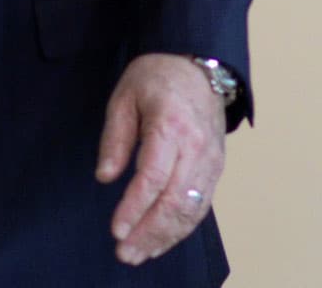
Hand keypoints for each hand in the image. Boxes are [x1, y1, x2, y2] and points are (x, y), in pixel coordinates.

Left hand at [97, 54, 226, 266]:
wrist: (200, 68)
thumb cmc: (158, 79)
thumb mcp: (124, 96)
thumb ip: (114, 137)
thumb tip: (105, 177)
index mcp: (171, 124)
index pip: (154, 176)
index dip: (135, 207)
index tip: (117, 229)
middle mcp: (196, 146)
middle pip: (175, 200)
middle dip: (148, 231)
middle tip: (124, 253)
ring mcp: (210, 160)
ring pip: (191, 209)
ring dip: (165, 237)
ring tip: (139, 254)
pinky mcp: (216, 169)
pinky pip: (201, 206)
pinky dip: (181, 229)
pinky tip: (161, 241)